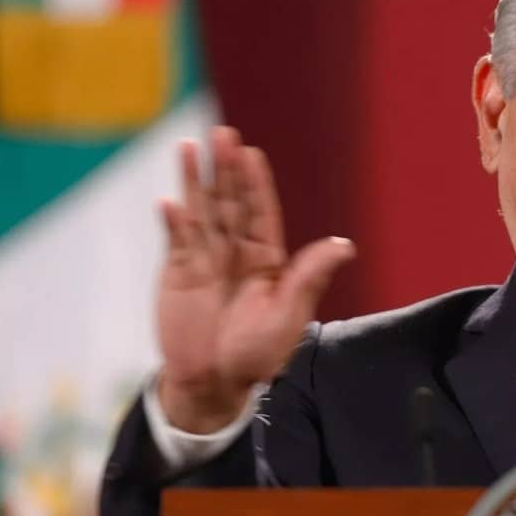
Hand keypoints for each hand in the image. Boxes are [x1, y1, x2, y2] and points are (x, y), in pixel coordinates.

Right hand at [156, 126, 354, 432]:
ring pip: (200, 212)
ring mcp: (205, 259)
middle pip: (229, 202)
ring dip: (194, 181)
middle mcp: (235, 252)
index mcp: (266, 259)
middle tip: (222, 133)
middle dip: (225, 169)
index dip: (254, 183)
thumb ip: (309, 279)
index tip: (251, 154)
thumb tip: (346, 245)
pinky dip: (172, 222)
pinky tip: (169, 202)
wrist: (214, 383)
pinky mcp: (178, 274)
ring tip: (189, 146)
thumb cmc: (257, 354)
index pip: (260, 212)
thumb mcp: (288, 316)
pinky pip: (176, 241)